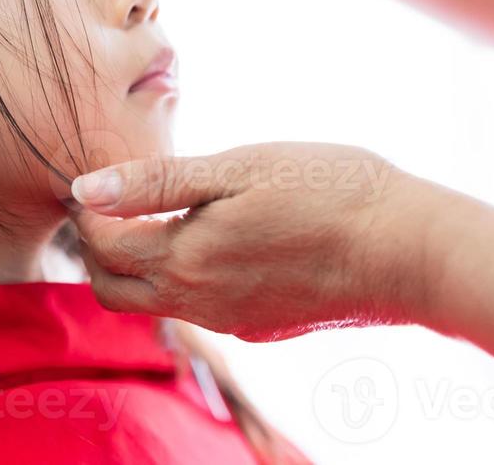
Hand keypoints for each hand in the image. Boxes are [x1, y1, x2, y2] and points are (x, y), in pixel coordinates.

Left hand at [67, 142, 461, 341]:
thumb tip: (85, 188)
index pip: (101, 248)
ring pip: (158, 303)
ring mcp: (233, 321)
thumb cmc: (327, 191)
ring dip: (142, 266)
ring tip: (160, 214)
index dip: (88, 211)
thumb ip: (156, 182)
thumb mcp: (236, 169)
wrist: (407, 249)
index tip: (96, 178)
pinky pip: (203, 307)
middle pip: (114, 291)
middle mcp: (199, 303)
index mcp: (183, 261)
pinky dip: (187, 277)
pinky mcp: (264, 325)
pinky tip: (217, 239)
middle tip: (114, 202)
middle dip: (100, 250)